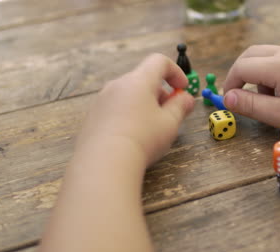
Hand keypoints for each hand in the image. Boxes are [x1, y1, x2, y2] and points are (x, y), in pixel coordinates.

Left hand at [77, 54, 194, 165]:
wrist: (105, 162)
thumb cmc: (143, 139)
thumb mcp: (170, 123)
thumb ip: (180, 106)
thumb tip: (186, 98)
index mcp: (138, 81)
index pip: (159, 61)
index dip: (175, 72)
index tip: (183, 89)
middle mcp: (117, 85)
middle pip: (143, 78)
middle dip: (161, 92)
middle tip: (170, 113)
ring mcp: (102, 100)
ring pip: (129, 94)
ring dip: (145, 104)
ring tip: (152, 128)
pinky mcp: (93, 116)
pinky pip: (116, 108)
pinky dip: (129, 114)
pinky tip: (133, 136)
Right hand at [223, 45, 279, 135]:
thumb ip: (251, 106)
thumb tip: (227, 98)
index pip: (241, 67)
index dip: (231, 84)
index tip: (231, 101)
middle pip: (249, 54)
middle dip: (240, 74)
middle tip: (241, 96)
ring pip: (263, 54)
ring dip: (256, 73)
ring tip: (268, 98)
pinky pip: (279, 57)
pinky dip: (271, 71)